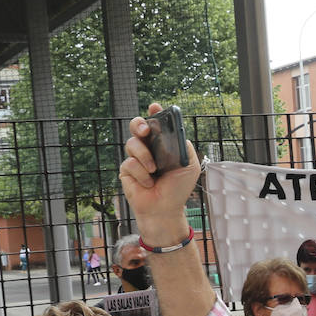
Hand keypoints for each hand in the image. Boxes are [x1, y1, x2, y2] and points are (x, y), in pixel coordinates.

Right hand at [119, 103, 202, 237]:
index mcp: (163, 144)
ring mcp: (136, 158)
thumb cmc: (178, 188)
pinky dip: (142, 174)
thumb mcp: (189, 166)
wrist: (165, 208)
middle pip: (137, 126)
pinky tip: (148, 183)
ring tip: (154, 170)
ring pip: (132, 144)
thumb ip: (184, 147)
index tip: (154, 107)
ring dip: (145, 157)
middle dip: (139, 124)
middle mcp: (148, 148)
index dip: (154, 113)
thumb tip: (176, 131)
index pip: (157, 124)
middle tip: (144, 131)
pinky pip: (130, 163)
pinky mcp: (126, 169)